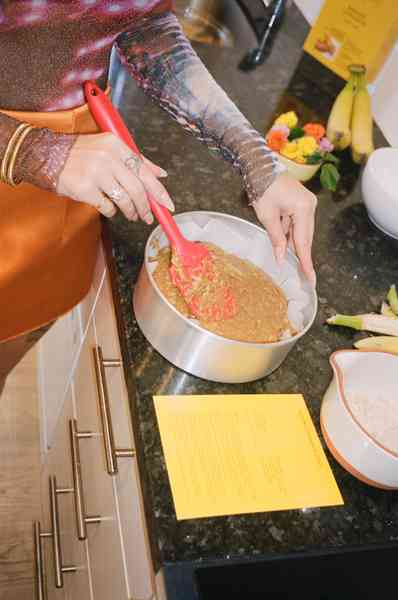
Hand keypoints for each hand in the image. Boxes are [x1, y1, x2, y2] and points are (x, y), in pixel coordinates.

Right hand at [57, 132, 173, 222]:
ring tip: (132, 215)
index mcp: (116, 145)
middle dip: (145, 206)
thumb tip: (161, 174)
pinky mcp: (85, 188)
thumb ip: (136, 160)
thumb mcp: (109, 148)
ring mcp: (95, 173)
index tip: (168, 205)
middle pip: (136, 188)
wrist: (46, 156)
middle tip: (148, 216)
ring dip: (131, 211)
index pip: (145, 171)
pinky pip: (107, 206)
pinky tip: (110, 208)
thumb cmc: (81, 153)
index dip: (158, 191)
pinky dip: (112, 211)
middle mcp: (107, 157)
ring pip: (124, 199)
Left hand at [252, 172, 316, 284]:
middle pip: (305, 238)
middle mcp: (310, 206)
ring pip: (301, 232)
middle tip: (303, 275)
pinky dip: (290, 233)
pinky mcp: (303, 203)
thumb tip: (281, 259)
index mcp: (303, 208)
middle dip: (299, 255)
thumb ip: (276, 239)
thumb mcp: (267, 217)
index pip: (303, 242)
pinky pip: (298, 224)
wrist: (261, 166)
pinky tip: (284, 240)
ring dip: (292, 243)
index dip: (305, 262)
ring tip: (286, 254)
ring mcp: (308, 204)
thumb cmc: (262, 188)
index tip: (311, 278)